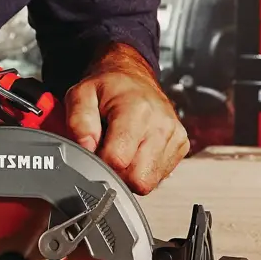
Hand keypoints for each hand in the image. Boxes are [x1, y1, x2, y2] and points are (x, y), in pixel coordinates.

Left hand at [65, 44, 188, 193]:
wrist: (135, 77)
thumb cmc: (109, 88)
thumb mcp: (81, 95)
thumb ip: (79, 122)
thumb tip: (86, 149)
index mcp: (137, 110)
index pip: (118, 161)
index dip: (100, 164)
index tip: (95, 152)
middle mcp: (161, 124)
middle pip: (137, 179)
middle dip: (118, 173)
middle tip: (108, 152)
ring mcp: (174, 136)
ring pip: (149, 182)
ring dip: (132, 172)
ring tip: (124, 147)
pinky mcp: (181, 145)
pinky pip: (159, 176)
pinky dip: (145, 169)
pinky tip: (138, 149)